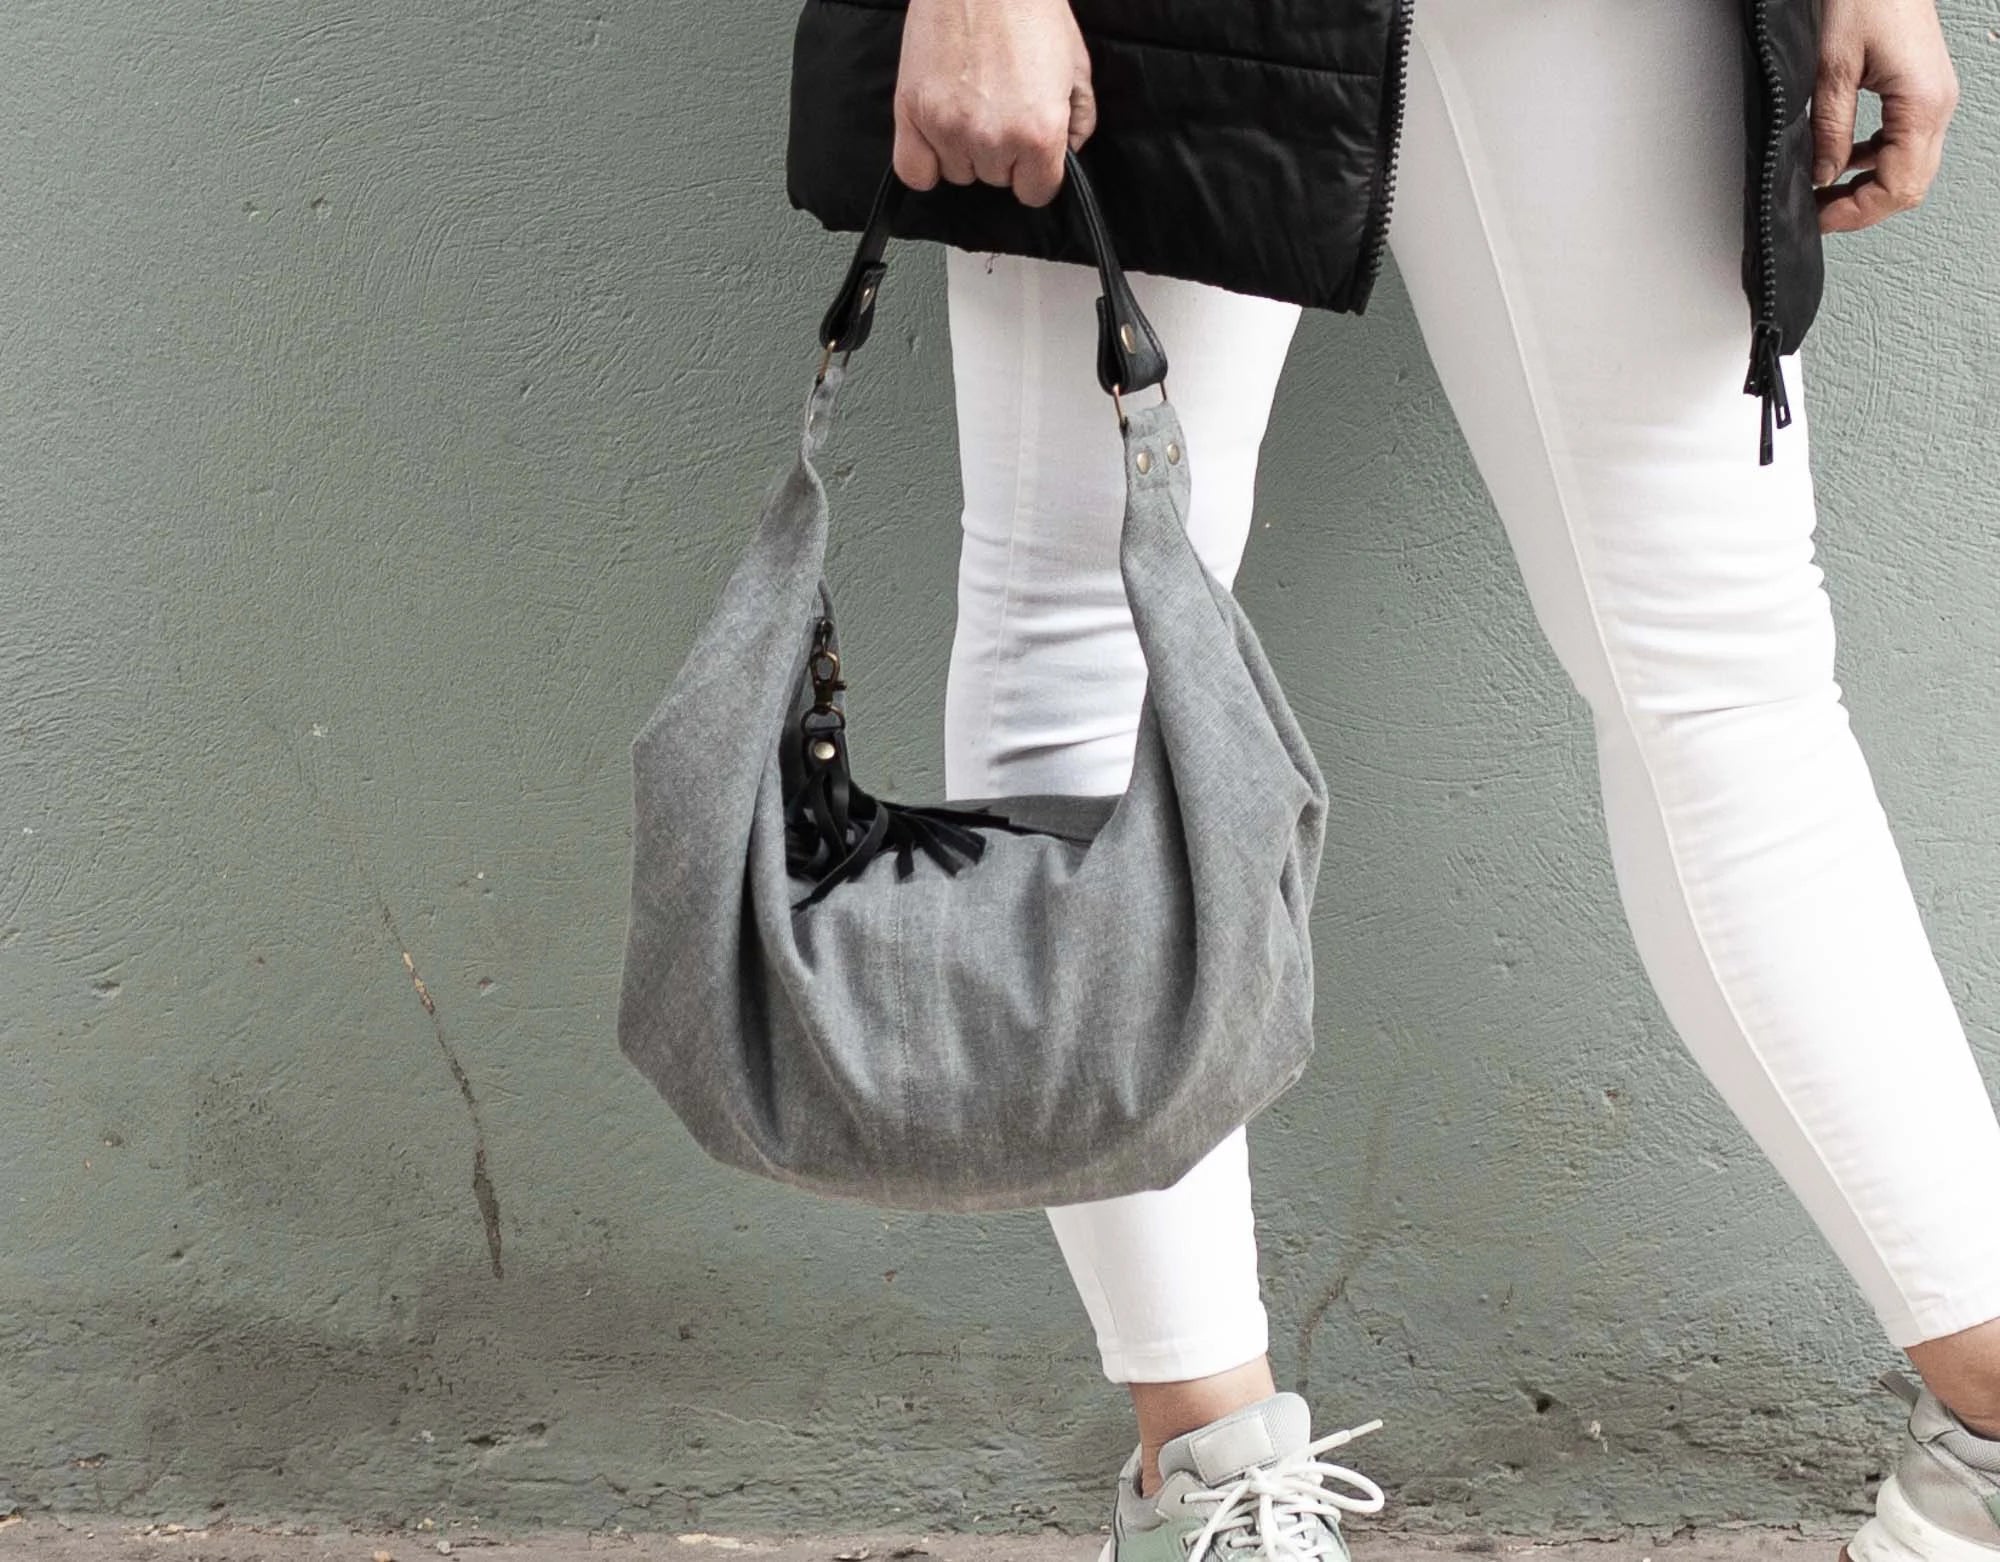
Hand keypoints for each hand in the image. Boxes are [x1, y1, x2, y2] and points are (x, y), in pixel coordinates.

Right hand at [892, 0, 1095, 207]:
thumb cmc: (1028, 9)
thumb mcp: (1076, 67)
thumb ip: (1078, 120)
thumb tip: (1069, 153)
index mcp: (1039, 132)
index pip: (1036, 193)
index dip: (1036, 173)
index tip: (1031, 153)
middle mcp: (993, 138)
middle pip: (996, 180)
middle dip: (1002, 154)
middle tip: (1000, 108)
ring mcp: (948, 127)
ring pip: (958, 174)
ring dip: (964, 150)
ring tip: (970, 105)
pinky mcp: (912, 112)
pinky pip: (915, 172)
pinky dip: (925, 163)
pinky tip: (937, 137)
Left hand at [1812, 0, 1959, 232]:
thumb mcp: (1832, 69)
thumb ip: (1829, 129)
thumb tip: (1822, 176)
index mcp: (1922, 105)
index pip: (1897, 188)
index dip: (1855, 213)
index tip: (1818, 220)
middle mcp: (1938, 106)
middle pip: (1909, 187)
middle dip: (1862, 209)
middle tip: (1819, 215)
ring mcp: (1935, 100)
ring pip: (1909, 170)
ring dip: (1868, 188)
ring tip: (1825, 195)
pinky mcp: (1924, 93)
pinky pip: (1905, 144)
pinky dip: (1875, 162)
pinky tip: (1844, 161)